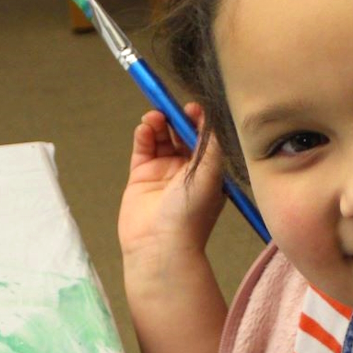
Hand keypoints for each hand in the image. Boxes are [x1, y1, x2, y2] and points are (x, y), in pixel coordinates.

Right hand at [119, 104, 227, 261]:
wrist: (161, 245)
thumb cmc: (191, 213)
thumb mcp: (211, 173)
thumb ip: (210, 143)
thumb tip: (207, 118)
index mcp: (209, 171)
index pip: (204, 138)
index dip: (198, 120)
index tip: (192, 107)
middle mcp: (187, 170)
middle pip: (180, 134)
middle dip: (176, 118)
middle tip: (170, 108)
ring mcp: (163, 172)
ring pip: (160, 137)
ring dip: (158, 123)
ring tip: (154, 116)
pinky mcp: (141, 176)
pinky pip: (143, 148)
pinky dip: (143, 134)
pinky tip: (145, 127)